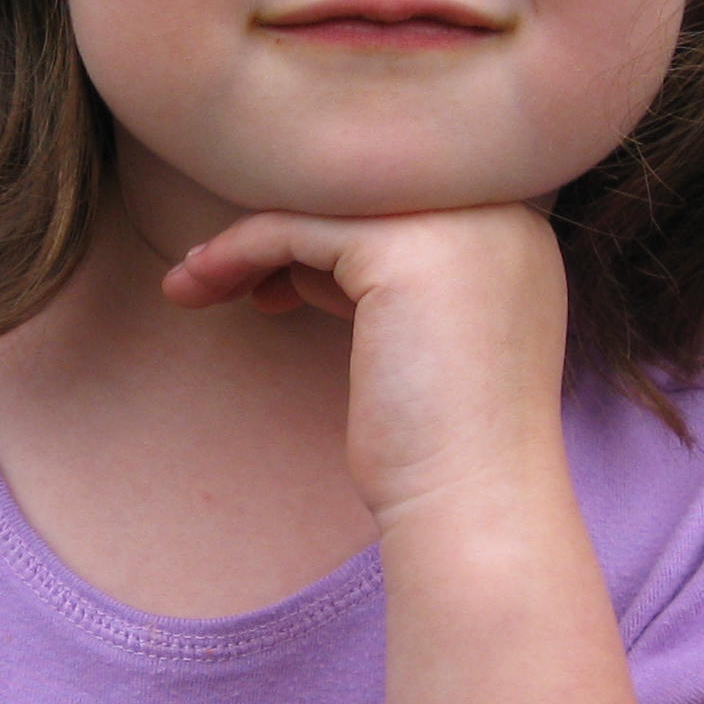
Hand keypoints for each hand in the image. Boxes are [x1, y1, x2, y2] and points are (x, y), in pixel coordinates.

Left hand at [162, 203, 569, 527]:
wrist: (473, 507)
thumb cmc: (439, 450)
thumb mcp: (414, 343)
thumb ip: (380, 286)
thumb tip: (298, 261)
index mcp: (514, 235)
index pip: (394, 208)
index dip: (321, 241)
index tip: (267, 285)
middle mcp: (499, 214)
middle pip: (357, 197)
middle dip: (279, 233)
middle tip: (211, 278)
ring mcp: (458, 225)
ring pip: (322, 206)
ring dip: (244, 242)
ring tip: (190, 287)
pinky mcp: (404, 250)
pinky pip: (296, 228)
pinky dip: (238, 252)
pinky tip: (199, 287)